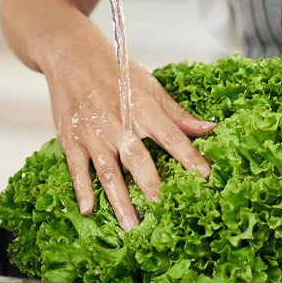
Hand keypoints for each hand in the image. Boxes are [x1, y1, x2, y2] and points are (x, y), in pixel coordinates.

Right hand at [38, 30, 213, 229]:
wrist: (71, 56)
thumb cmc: (114, 71)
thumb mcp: (150, 86)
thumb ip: (178, 113)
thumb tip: (210, 129)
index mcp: (142, 108)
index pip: (171, 135)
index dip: (189, 156)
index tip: (205, 178)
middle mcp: (118, 123)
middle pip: (138, 159)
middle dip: (151, 185)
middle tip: (164, 210)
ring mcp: (93, 134)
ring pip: (108, 171)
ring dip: (119, 199)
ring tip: (131, 226)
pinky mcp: (72, 140)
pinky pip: (77, 168)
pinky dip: (81, 189)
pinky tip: (89, 209)